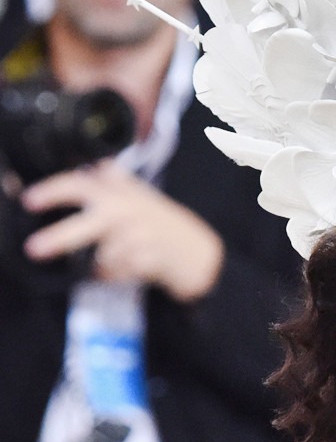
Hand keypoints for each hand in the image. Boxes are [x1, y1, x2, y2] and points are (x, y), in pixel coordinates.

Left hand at [21, 161, 224, 303]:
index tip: (30, 200)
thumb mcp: (142, 196)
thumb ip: (117, 182)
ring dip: (101, 264)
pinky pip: (119, 272)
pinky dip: (115, 275)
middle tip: (35, 248)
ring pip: (103, 255)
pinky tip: (126, 270)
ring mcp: (142, 236)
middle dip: (59, 237)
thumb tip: (96, 166)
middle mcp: (130, 211)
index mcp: (122, 193)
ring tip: (112, 262)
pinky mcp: (150, 260)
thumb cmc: (166, 226)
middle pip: (88, 223)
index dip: (54, 190)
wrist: (200, 254)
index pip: (82, 184)